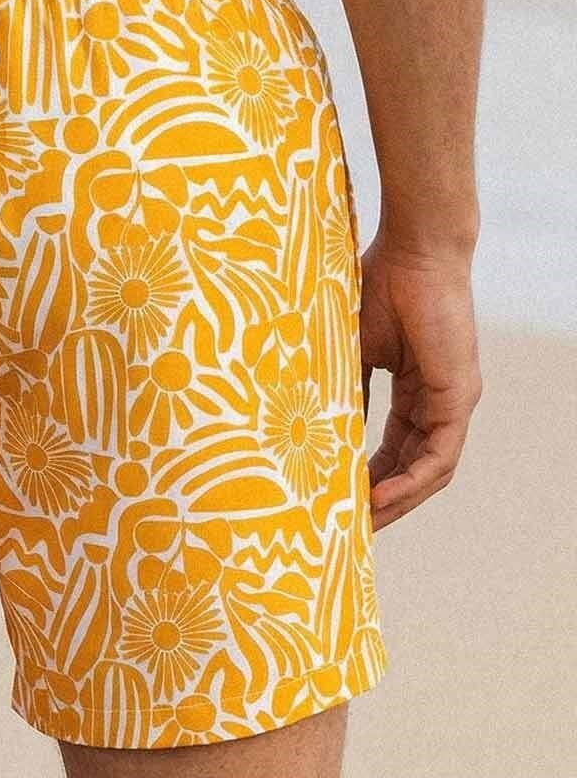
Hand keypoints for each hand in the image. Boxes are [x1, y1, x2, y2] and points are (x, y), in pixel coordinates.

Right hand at [358, 226, 481, 532]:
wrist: (414, 249)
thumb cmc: (382, 283)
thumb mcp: (353, 347)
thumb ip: (346, 386)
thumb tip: (318, 426)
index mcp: (416, 389)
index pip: (396, 447)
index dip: (369, 476)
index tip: (339, 499)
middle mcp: (440, 401)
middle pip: (414, 468)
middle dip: (383, 501)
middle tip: (347, 527)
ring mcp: (454, 401)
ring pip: (429, 470)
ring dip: (397, 501)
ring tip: (361, 523)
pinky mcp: (460, 396)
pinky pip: (439, 456)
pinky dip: (411, 481)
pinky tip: (381, 497)